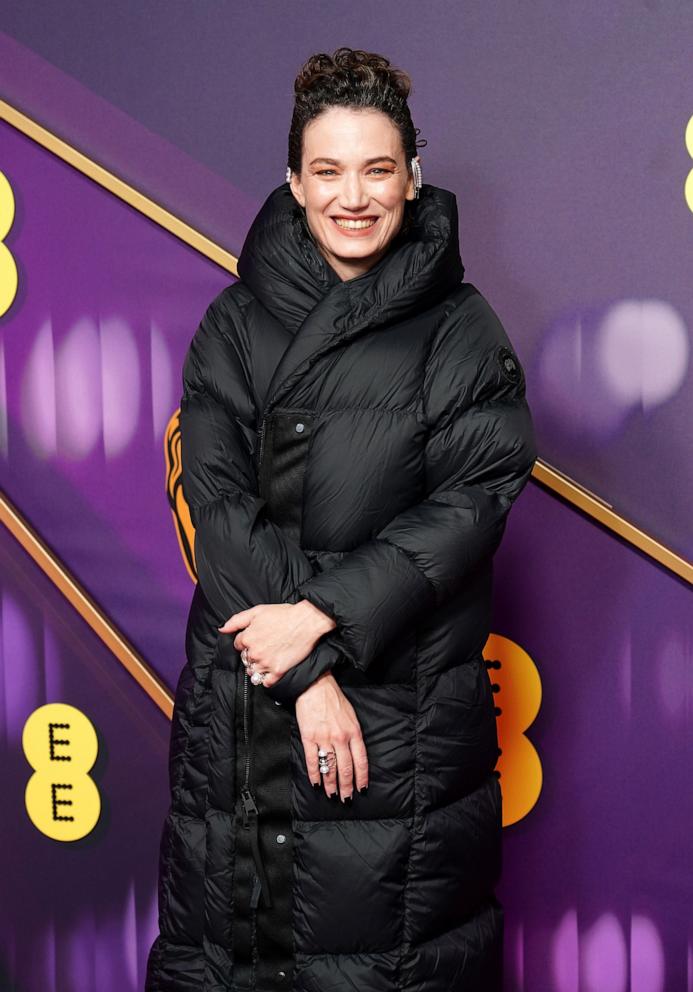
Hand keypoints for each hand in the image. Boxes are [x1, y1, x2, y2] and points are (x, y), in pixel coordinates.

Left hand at [217, 601, 333, 687]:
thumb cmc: (284, 614)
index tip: (256, 639)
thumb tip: (222, 629)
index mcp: (247, 638)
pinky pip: (266, 683)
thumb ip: (237, 620)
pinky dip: (267, 679)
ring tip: (267, 661)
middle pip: (245, 660)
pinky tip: (272, 672)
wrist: (306, 621)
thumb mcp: (257, 611)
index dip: (246, 641)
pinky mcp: (278, 671)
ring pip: (253, 672)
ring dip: (257, 668)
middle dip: (251, 655)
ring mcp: (266, 663)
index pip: (238, 645)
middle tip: (263, 649)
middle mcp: (254, 653)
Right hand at [294, 672, 368, 800]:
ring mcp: (324, 739)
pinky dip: (314, 774)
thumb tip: (355, 755)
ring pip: (329, 768)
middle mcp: (340, 738)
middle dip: (346, 786)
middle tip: (346, 799)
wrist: (316, 686)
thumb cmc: (334, 700)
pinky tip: (316, 783)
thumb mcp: (352, 717)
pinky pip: (312, 761)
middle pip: (345, 768)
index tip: (361, 789)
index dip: (361, 777)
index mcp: (354, 732)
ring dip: (331, 784)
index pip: (360, 761)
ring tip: (331, 795)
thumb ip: (354, 736)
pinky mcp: (309, 737)